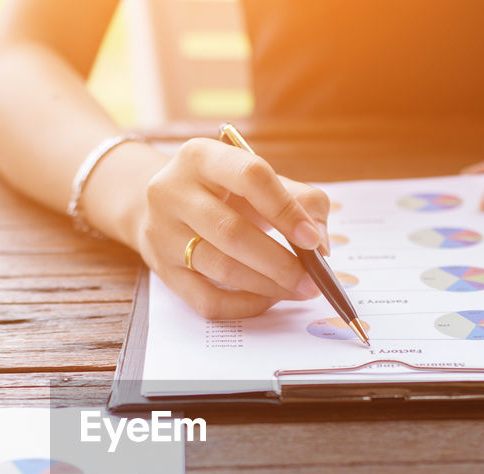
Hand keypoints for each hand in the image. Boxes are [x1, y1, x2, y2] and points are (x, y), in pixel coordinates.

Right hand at [133, 137, 329, 319]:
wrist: (165, 204)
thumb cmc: (222, 191)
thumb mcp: (256, 180)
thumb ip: (299, 200)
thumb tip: (321, 246)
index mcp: (201, 157)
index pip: (250, 176)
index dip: (286, 209)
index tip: (313, 240)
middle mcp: (173, 192)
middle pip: (232, 232)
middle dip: (280, 262)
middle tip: (312, 280)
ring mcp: (162, 233)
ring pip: (221, 268)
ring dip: (268, 286)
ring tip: (298, 290)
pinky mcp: (162, 270)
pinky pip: (206, 300)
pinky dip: (244, 305)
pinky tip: (268, 299)